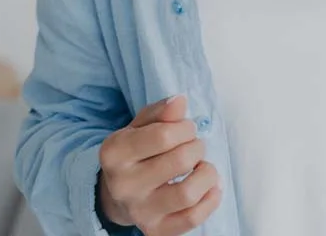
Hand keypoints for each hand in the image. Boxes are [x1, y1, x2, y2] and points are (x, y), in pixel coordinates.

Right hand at [98, 95, 221, 235]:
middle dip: (197, 147)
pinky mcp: (155, 230)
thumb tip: (179, 102)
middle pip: (180, 160)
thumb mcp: (140, 126)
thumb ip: (160, 112)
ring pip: (188, 193)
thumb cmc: (137, 152)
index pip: (164, 135)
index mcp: (115, 153)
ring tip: (201, 168)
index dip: (185, 127)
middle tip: (194, 147)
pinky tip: (209, 188)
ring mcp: (139, 212)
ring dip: (207, 174)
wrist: (117, 193)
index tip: (186, 129)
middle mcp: (123, 185)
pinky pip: (193, 219)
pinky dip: (211, 200)